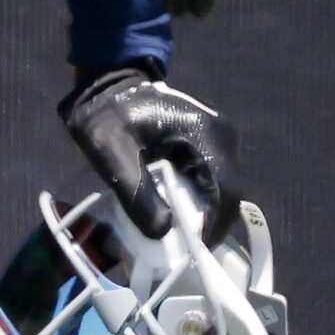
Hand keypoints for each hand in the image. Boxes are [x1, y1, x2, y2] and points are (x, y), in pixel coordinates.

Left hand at [60, 64, 239, 242]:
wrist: (107, 83)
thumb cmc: (106, 113)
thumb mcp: (110, 151)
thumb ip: (135, 192)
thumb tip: (162, 232)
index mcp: (206, 134)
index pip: (226, 190)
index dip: (213, 225)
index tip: (193, 251)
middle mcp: (222, 137)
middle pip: (227, 193)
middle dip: (207, 223)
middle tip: (180, 247)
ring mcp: (218, 140)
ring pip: (220, 189)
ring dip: (201, 213)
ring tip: (174, 232)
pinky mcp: (208, 145)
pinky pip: (209, 180)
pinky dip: (195, 199)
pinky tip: (172, 209)